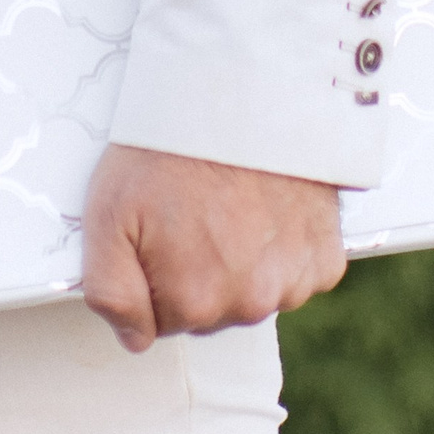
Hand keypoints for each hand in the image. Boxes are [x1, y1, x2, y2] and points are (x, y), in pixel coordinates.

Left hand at [82, 144, 345, 350]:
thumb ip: (111, 291)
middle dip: (196, 270)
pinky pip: (294, 273)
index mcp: (193, 300)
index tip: (156, 229)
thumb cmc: (169, 147)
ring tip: (226, 201)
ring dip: (240, 261)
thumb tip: (132, 338)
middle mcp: (248, 304)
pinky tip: (263, 207)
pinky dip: (279, 248)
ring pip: (253, 293)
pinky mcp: (325, 261)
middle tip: (190, 209)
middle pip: (211, 310)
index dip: (153, 274)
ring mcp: (292, 284)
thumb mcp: (107, 212)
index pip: (163, 320)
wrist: (240, 95)